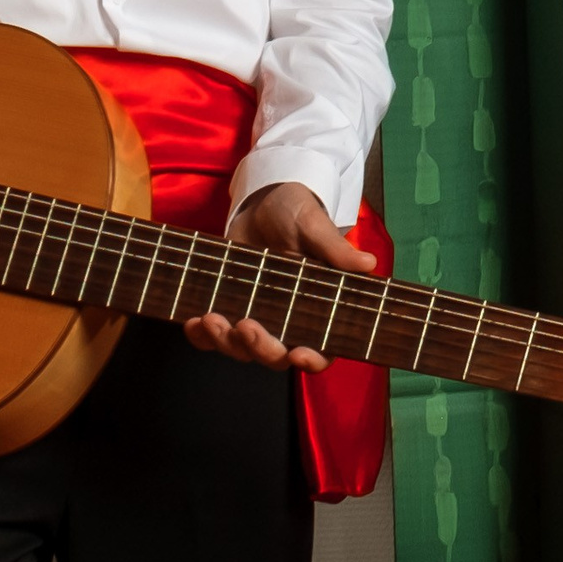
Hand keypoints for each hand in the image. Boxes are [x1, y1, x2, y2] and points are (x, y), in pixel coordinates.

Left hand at [182, 182, 377, 371]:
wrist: (262, 201)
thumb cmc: (298, 212)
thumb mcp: (315, 225)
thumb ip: (335, 249)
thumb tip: (368, 264)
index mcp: (320, 309)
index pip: (323, 350)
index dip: (313, 360)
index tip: (298, 354)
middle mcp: (289, 321)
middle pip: (276, 357)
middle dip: (260, 348)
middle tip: (247, 326)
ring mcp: (257, 317)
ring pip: (242, 351)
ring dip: (226, 343)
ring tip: (211, 318)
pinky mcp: (229, 309)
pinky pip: (212, 338)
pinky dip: (201, 337)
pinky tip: (194, 321)